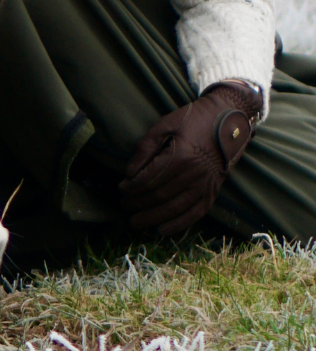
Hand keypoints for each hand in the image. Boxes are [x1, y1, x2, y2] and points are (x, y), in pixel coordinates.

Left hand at [119, 80, 263, 235]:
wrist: (229, 120)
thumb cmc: (194, 119)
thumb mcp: (165, 125)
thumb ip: (145, 148)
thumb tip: (129, 173)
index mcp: (180, 156)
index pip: (149, 179)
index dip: (132, 187)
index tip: (120, 189)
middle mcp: (194, 174)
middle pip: (159, 196)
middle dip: (138, 203)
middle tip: (124, 206)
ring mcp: (205, 185)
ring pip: (174, 209)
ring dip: (152, 218)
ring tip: (136, 221)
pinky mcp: (213, 192)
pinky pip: (194, 214)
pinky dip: (178, 225)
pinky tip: (162, 230)